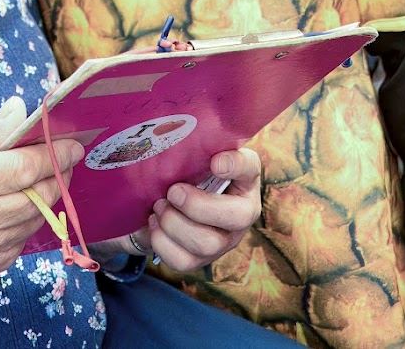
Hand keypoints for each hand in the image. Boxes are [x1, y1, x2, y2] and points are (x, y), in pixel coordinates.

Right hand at [0, 96, 83, 288]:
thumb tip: (23, 112)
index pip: (23, 168)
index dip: (54, 154)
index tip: (73, 144)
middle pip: (37, 197)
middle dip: (55, 175)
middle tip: (62, 158)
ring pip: (34, 221)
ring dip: (42, 198)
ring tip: (34, 180)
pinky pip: (20, 243)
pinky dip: (23, 222)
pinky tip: (8, 207)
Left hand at [132, 147, 261, 271]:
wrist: (169, 200)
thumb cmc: (188, 173)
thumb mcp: (197, 154)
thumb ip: (200, 145)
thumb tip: (194, 143)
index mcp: (243, 179)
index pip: (249, 167)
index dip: (235, 166)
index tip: (215, 163)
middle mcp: (241, 214)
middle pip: (233, 218)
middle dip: (196, 205)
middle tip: (172, 191)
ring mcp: (222, 242)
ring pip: (206, 244)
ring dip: (174, 223)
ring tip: (159, 206)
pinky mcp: (199, 261)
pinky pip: (183, 262)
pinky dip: (162, 242)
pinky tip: (155, 224)